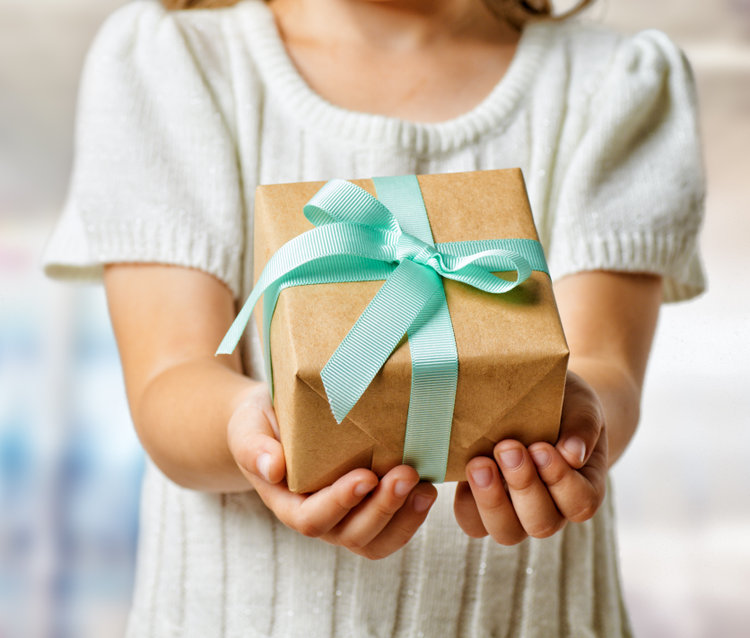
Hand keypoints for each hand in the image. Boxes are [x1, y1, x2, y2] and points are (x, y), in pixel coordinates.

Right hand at [227, 383, 437, 558]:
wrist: (275, 420)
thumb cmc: (261, 422)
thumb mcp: (248, 427)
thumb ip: (254, 447)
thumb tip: (273, 467)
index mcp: (286, 502)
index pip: (311, 518)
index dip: (340, 502)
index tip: (365, 476)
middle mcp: (318, 517)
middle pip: (351, 534)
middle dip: (382, 508)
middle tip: (405, 474)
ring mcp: (345, 517)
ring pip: (376, 540)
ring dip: (402, 517)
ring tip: (424, 487)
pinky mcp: (367, 507)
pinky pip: (391, 528)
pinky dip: (411, 514)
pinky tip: (427, 488)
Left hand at [453, 371, 607, 543]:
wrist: (534, 400)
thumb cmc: (563, 406)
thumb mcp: (580, 406)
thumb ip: (582, 425)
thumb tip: (573, 453)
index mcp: (583, 489)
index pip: (579, 502)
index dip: (560, 480)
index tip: (541, 447)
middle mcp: (552, 511)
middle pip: (541, 523)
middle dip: (523, 485)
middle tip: (507, 448)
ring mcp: (517, 515)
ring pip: (506, 531)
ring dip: (491, 500)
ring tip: (480, 464)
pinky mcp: (484, 509)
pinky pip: (473, 521)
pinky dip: (467, 500)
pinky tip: (464, 470)